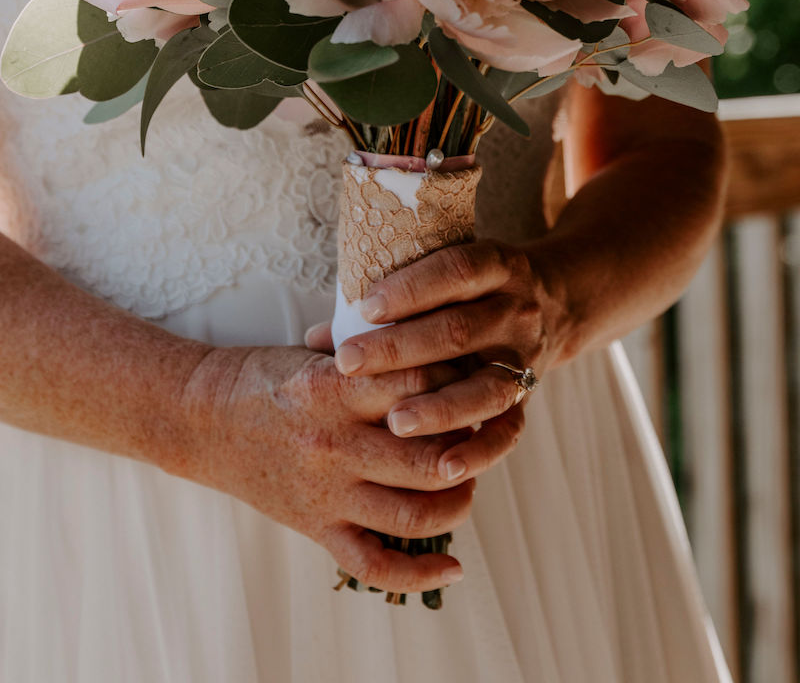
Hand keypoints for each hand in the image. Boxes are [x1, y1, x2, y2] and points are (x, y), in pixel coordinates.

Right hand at [177, 344, 474, 593]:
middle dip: (470, 449)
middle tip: (483, 437)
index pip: (420, 386)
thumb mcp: (319, 352)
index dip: (458, 383)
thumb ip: (374, 353)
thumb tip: (440, 342)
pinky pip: (374, 564)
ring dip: (457, 503)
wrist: (203, 418)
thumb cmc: (269, 376)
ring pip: (413, 514)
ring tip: (468, 486)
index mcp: (334, 387)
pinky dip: (419, 574)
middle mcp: (334, 442)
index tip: (475, 380)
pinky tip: (453, 566)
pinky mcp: (315, 527)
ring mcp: (326, 491)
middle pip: (429, 456)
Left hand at [328, 240, 571, 480]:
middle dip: (401, 349)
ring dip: (439, 407)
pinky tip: (445, 469)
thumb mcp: (447, 274)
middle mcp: (515, 310)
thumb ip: (389, 301)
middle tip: (348, 364)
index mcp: (497, 266)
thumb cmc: (472, 288)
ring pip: (485, 385)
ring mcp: (526, 358)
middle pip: (459, 330)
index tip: (365, 306)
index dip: (411, 289)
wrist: (555, 300)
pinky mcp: (528, 399)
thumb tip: (314, 339)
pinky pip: (508, 431)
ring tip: (394, 423)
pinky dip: (478, 452)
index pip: (454, 271)